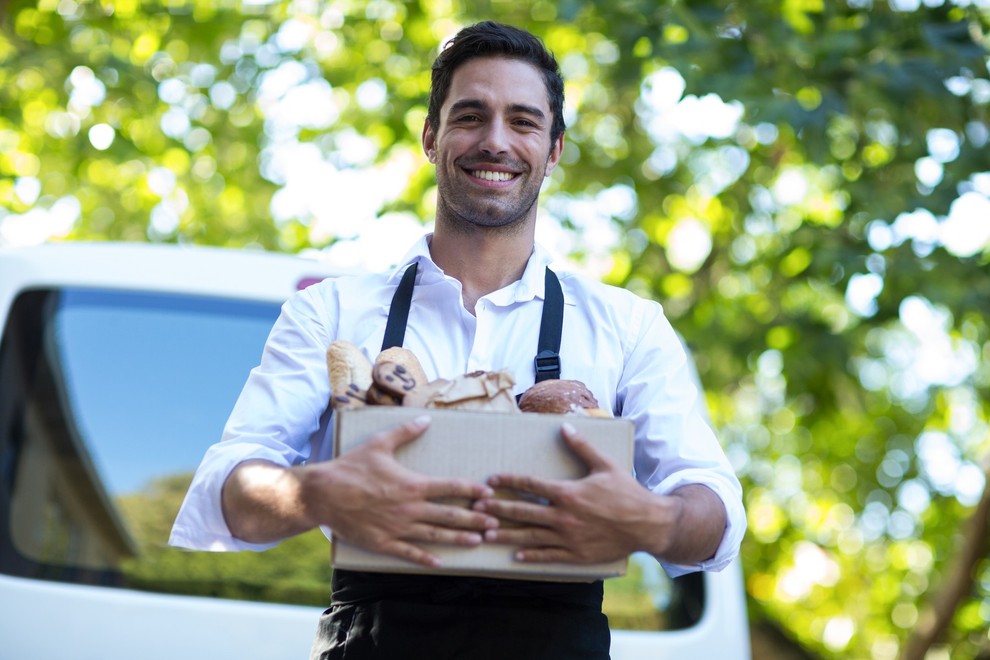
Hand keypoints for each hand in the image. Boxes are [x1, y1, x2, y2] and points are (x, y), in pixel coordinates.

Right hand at [300, 415, 498, 566]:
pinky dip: (426, 558)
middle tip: (495, 522)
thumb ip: (406, 431)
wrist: (323, 493)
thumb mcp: (379, 444)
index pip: (450, 487)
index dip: (472, 490)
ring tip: (478, 542)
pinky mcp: (383, 542)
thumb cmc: (351, 467)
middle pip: (450, 515)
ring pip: (435, 535)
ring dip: (459, 539)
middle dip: (475, 519)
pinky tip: (441, 562)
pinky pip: (409, 553)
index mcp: (412, 484)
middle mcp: (409, 508)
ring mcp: (397, 528)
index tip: (488, 493)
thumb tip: (427, 418)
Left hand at [473, 422, 722, 564]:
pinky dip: (530, 556)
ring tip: (485, 534)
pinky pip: (548, 556)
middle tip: (475, 509)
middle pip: (523, 512)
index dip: (509, 481)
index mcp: (568, 492)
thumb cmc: (627, 492)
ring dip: (506, 534)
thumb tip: (565, 426)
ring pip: (530, 536)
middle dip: (497, 510)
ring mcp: (569, 537)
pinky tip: (515, 556)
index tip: (491, 480)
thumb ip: (582, 446)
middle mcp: (564, 516)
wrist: (648, 524)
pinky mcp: (577, 554)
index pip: (531, 485)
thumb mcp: (605, 465)